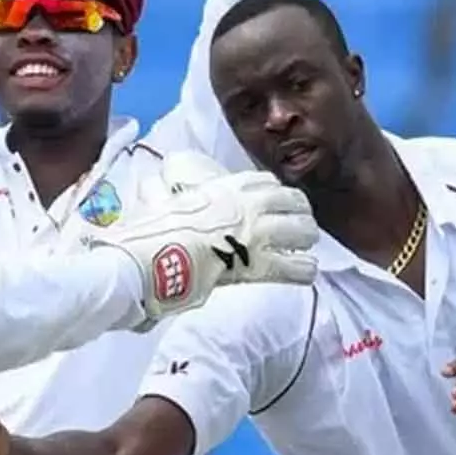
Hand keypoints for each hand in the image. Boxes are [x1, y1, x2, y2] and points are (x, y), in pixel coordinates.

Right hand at [90, 152, 317, 324]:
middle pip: (292, 201)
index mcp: (225, 188)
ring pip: (301, 230)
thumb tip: (148, 185)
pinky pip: (293, 266)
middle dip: (300, 212)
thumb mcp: (156, 200)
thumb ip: (158, 192)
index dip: (275, 192)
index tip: (277, 200)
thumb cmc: (150, 231)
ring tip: (307, 247)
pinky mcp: (259, 264)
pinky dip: (303, 270)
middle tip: (301, 224)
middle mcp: (248, 205)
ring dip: (306, 238)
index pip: (264, 181)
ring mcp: (257, 233)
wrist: (153, 256)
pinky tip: (306, 273)